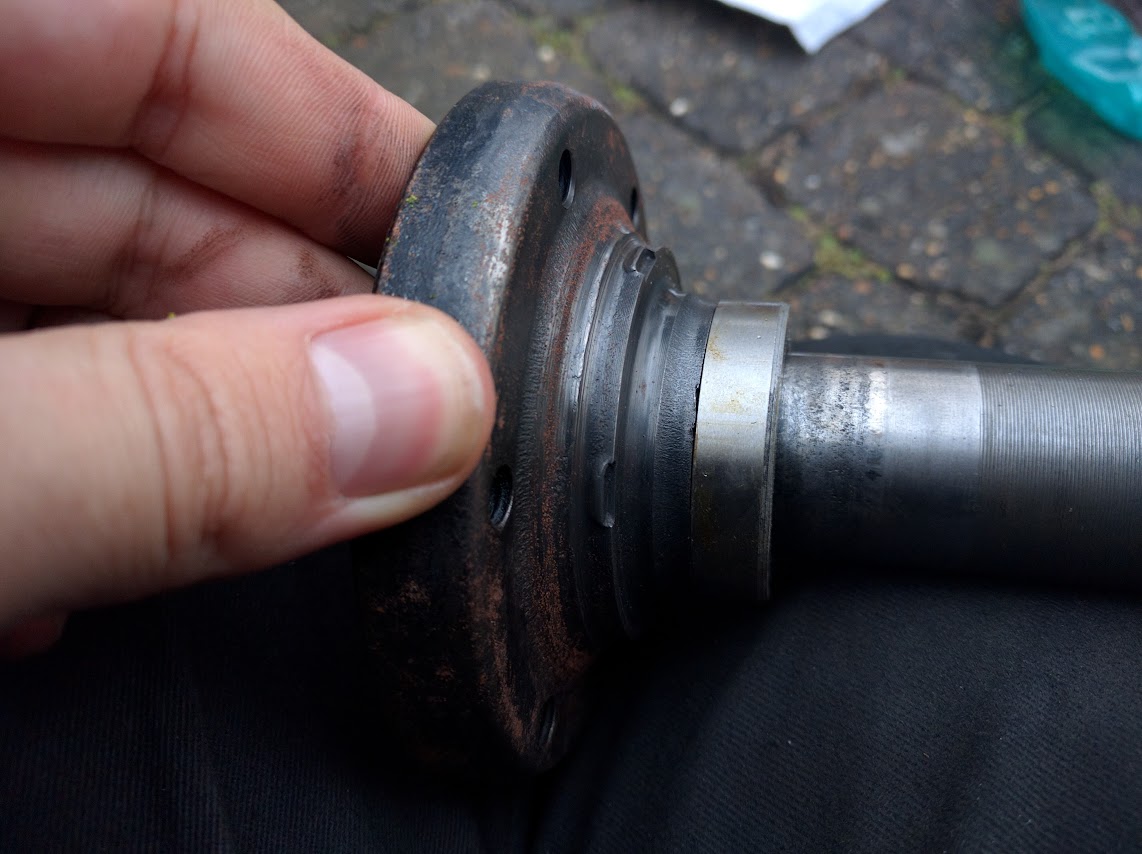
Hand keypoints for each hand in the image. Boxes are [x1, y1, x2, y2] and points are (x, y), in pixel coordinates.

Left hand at [0, 0, 494, 653]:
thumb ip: (168, 438)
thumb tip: (420, 409)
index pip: (163, 25)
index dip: (338, 130)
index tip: (465, 239)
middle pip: (136, 178)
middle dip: (281, 315)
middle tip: (397, 428)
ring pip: (75, 298)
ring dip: (175, 423)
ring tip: (242, 524)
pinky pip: (1, 387)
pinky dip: (66, 468)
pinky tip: (82, 558)